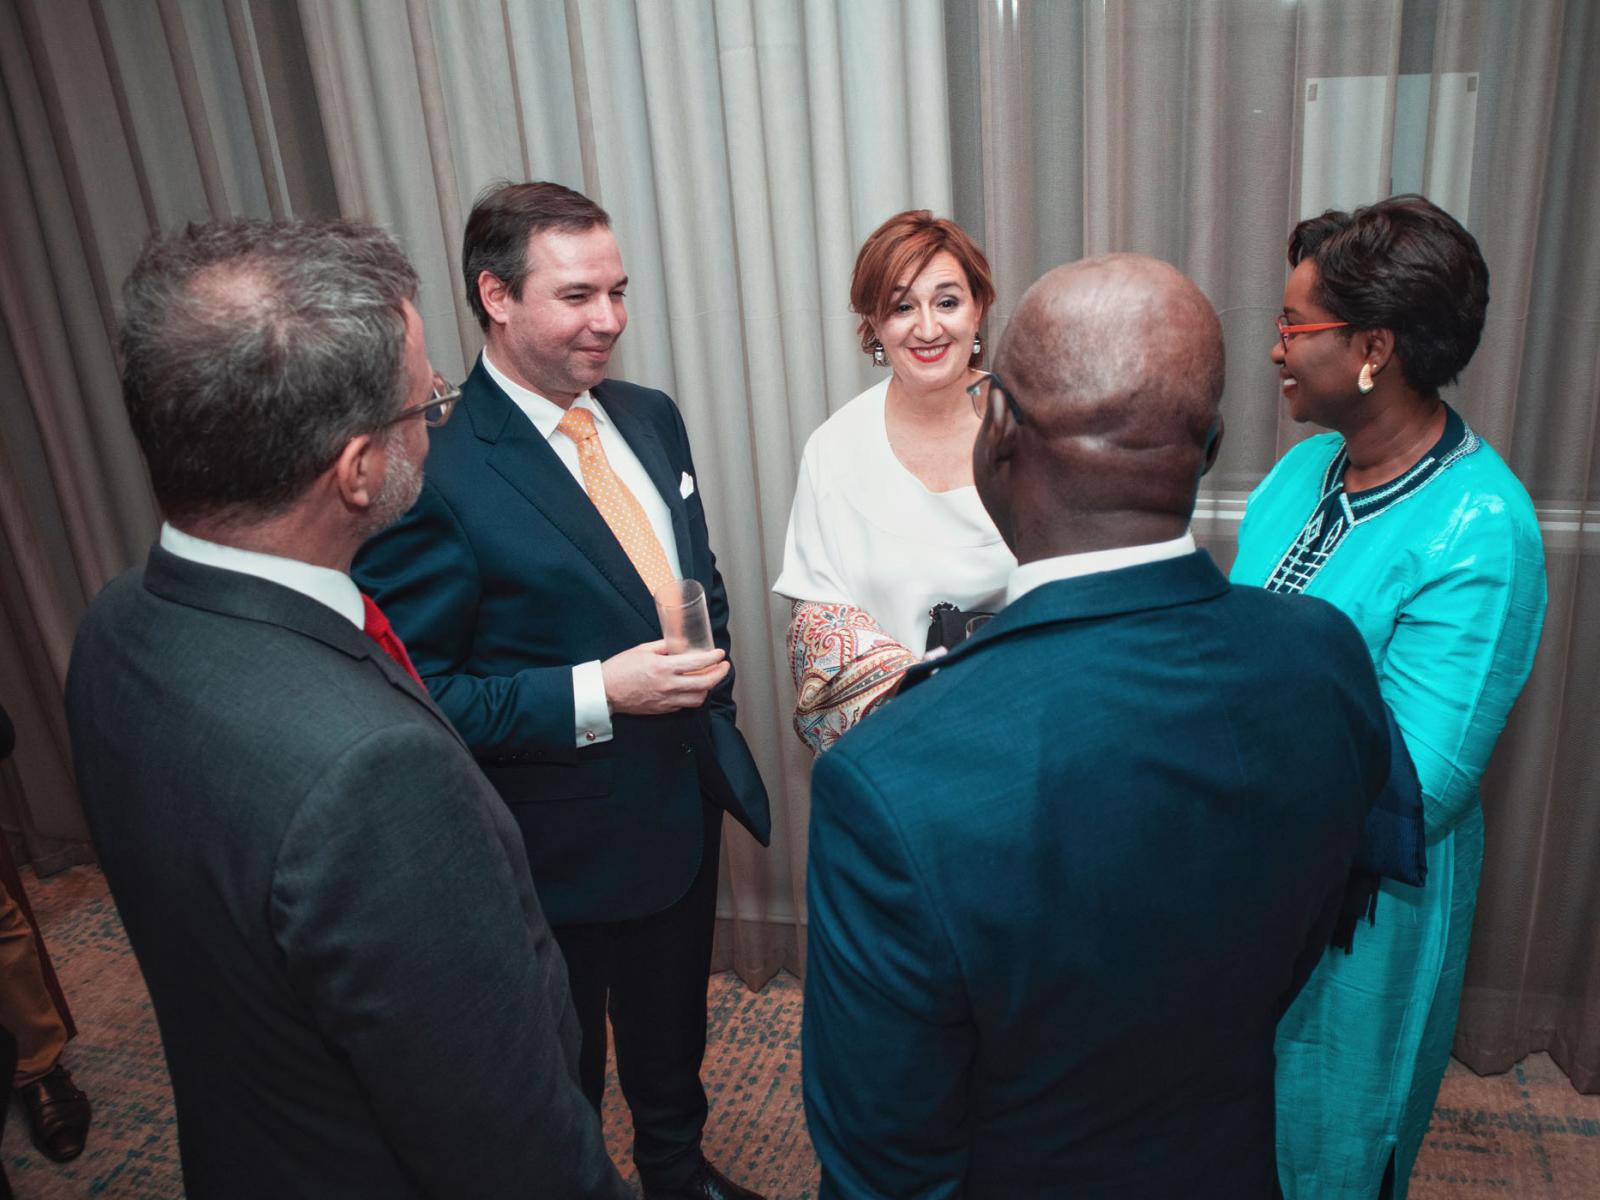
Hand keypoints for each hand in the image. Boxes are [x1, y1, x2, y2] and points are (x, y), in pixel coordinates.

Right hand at [601, 640, 728, 715]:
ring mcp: (667, 700)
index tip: (720, 654)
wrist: (605, 691)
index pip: (698, 663)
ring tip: (709, 678)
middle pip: (705, 683)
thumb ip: (665, 646)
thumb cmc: (620, 669)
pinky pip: (685, 705)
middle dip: (720, 674)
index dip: (713, 658)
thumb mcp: (643, 650)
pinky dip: (692, 696)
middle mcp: (669, 686)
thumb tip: (682, 643)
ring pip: (698, 698)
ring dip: (708, 688)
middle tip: (724, 667)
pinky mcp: (663, 710)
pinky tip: (691, 688)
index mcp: (664, 667)